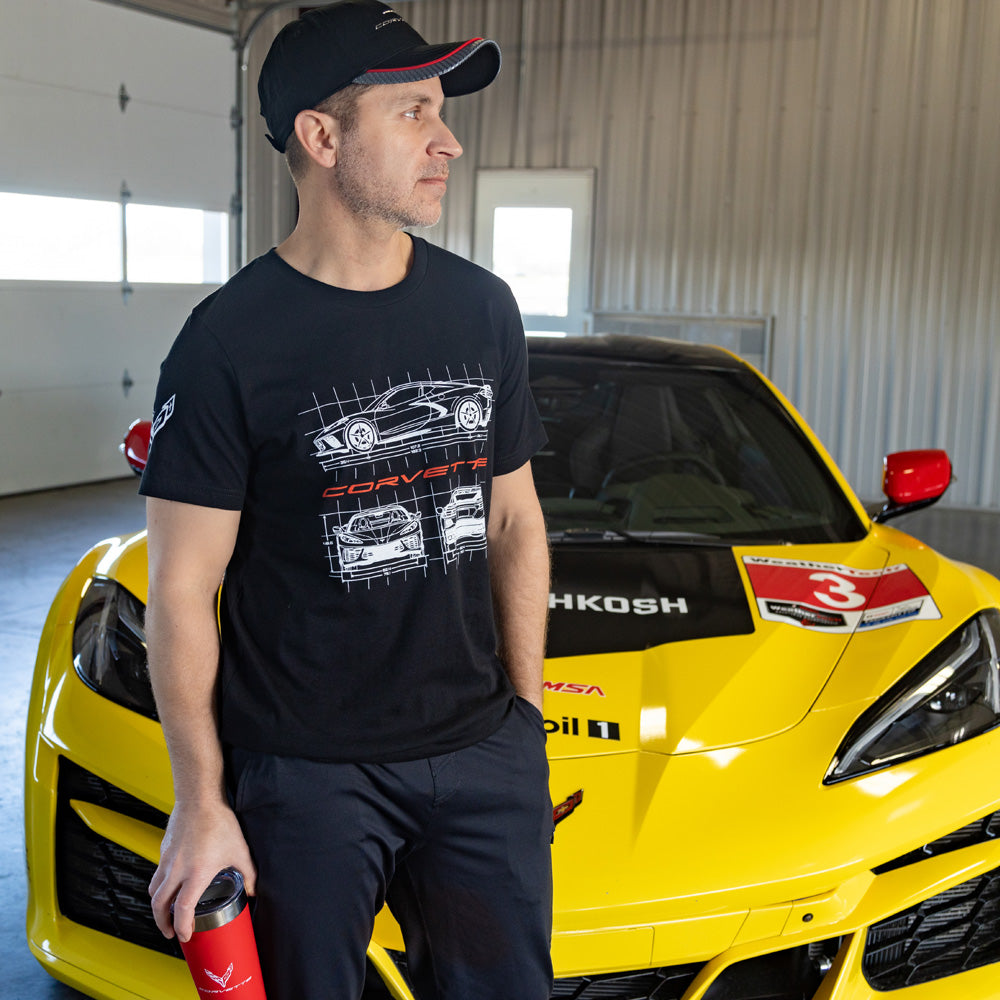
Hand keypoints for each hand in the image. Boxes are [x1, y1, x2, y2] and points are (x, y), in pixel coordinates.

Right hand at [148, 800, 256, 942]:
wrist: (200, 798)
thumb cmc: (220, 822)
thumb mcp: (239, 850)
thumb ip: (248, 874)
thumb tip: (253, 890)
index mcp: (196, 874)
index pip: (183, 910)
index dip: (183, 927)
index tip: (186, 936)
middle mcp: (177, 870)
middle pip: (159, 905)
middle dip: (163, 924)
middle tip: (170, 932)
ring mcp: (167, 860)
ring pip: (153, 890)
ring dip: (158, 906)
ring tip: (165, 913)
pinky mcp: (164, 850)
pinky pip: (157, 874)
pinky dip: (159, 886)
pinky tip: (170, 884)